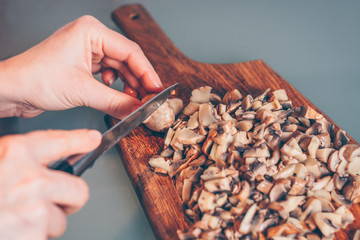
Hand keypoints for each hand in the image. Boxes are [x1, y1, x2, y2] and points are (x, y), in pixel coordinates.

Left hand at [0, 15, 163, 117]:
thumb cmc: (34, 78)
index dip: (147, 72)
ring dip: (128, 86)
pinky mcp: (83, 65)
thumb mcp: (82, 91)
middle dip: (139, 81)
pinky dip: (115, 87)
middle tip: (149, 99)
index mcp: (91, 31)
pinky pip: (108, 75)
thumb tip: (139, 110)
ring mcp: (86, 51)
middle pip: (126, 60)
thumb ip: (116, 101)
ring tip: (135, 101)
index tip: (157, 90)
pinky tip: (117, 96)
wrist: (10, 90)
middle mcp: (90, 38)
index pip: (130, 51)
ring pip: (119, 68)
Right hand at [0, 129, 100, 238]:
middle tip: (51, 203)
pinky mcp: (32, 234)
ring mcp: (33, 209)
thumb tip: (44, 163)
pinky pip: (46, 237)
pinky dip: (34, 237)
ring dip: (45, 223)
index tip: (92, 140)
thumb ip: (18, 162)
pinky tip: (15, 230)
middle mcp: (29, 179)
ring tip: (18, 219)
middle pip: (79, 190)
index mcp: (16, 154)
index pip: (60, 141)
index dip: (80, 140)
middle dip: (68, 200)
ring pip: (61, 219)